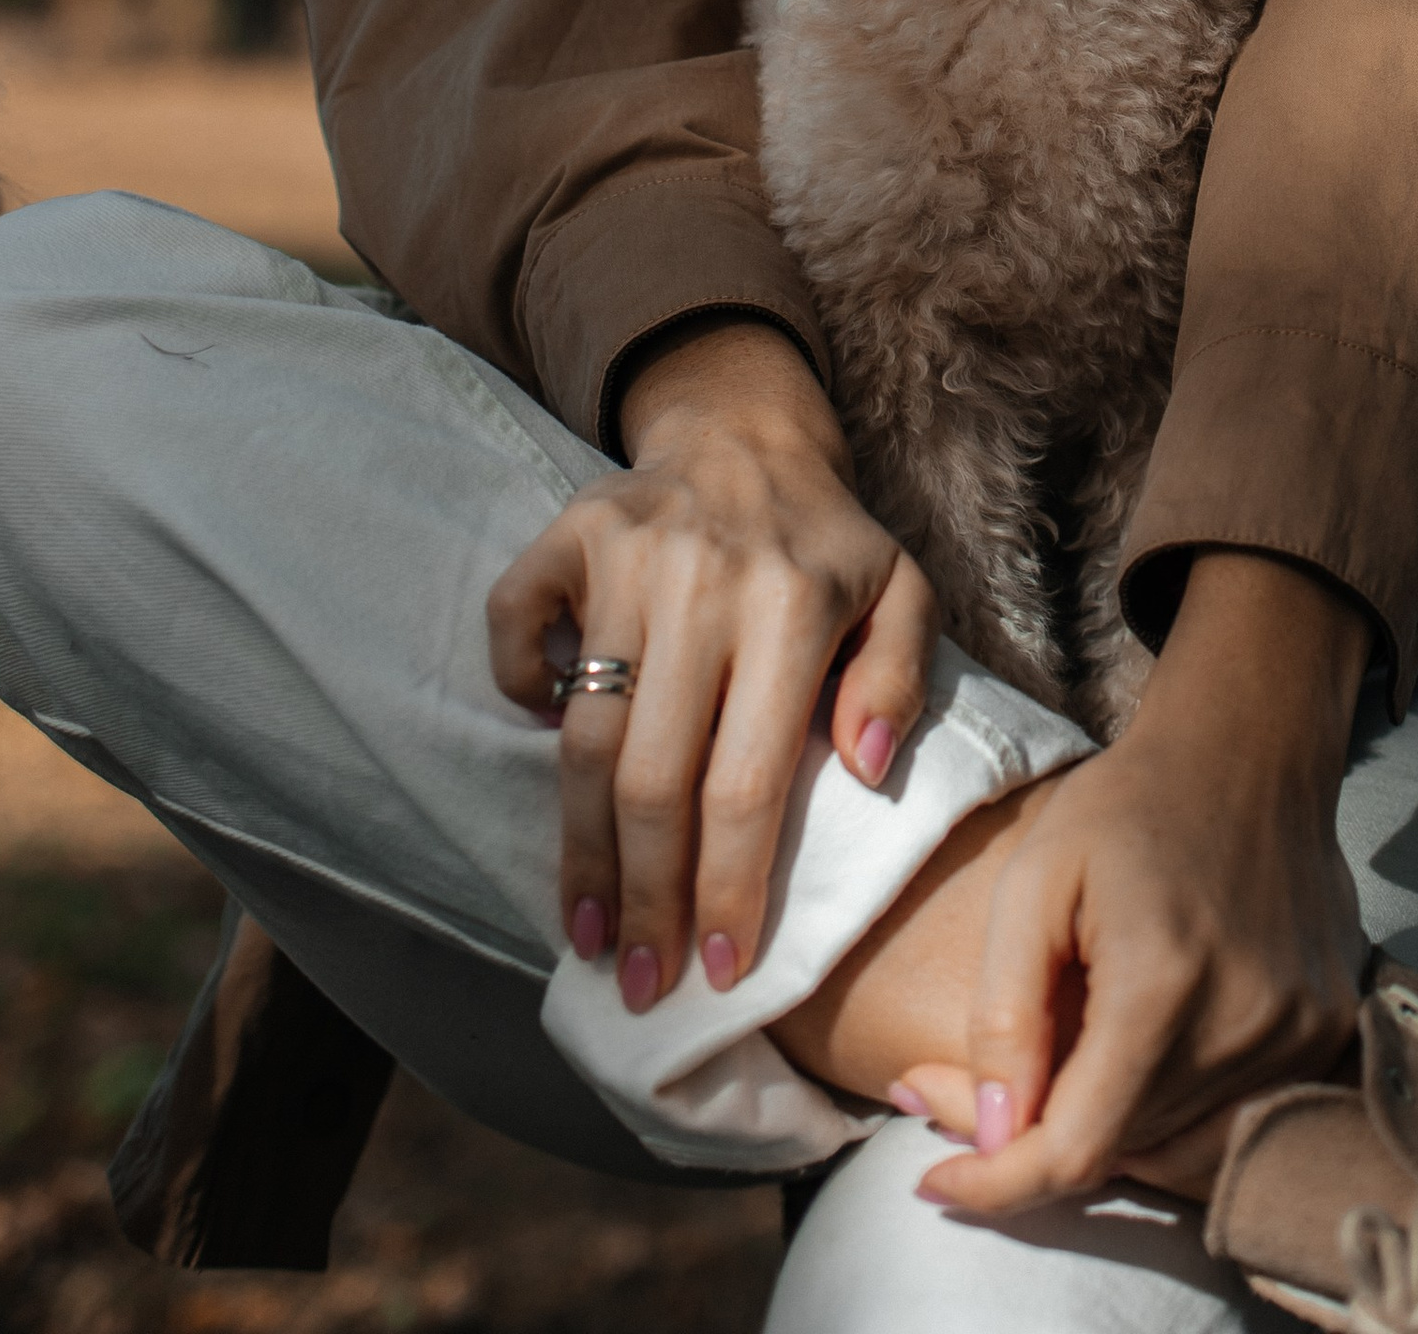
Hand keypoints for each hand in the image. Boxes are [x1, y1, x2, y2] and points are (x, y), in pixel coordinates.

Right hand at [485, 318, 938, 1006]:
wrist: (747, 435)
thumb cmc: (829, 544)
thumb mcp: (902, 595)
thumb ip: (901, 678)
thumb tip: (865, 768)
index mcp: (796, 605)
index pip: (749, 781)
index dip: (729, 886)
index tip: (720, 970)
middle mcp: (704, 582)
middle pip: (653, 780)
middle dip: (645, 901)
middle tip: (641, 984)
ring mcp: (626, 556)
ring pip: (584, 736)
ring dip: (579, 852)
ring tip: (587, 935)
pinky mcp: (566, 535)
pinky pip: (515, 630)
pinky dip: (521, 694)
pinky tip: (549, 751)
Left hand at [895, 550, 1369, 1217]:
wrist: (1249, 748)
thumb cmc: (1127, 804)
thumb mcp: (1033, 881)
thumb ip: (1004, 1014)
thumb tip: (992, 1136)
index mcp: (1164, 987)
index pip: (1075, 1151)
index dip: (997, 1185)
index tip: (932, 1183)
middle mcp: (1245, 1028)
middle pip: (1119, 1151)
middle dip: (1029, 1141)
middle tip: (963, 1092)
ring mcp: (1298, 1036)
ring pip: (1171, 1149)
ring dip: (1100, 1130)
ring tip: (1047, 1068)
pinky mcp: (1325, 1032)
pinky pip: (1227, 1121)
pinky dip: (1163, 1116)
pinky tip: (1124, 1059)